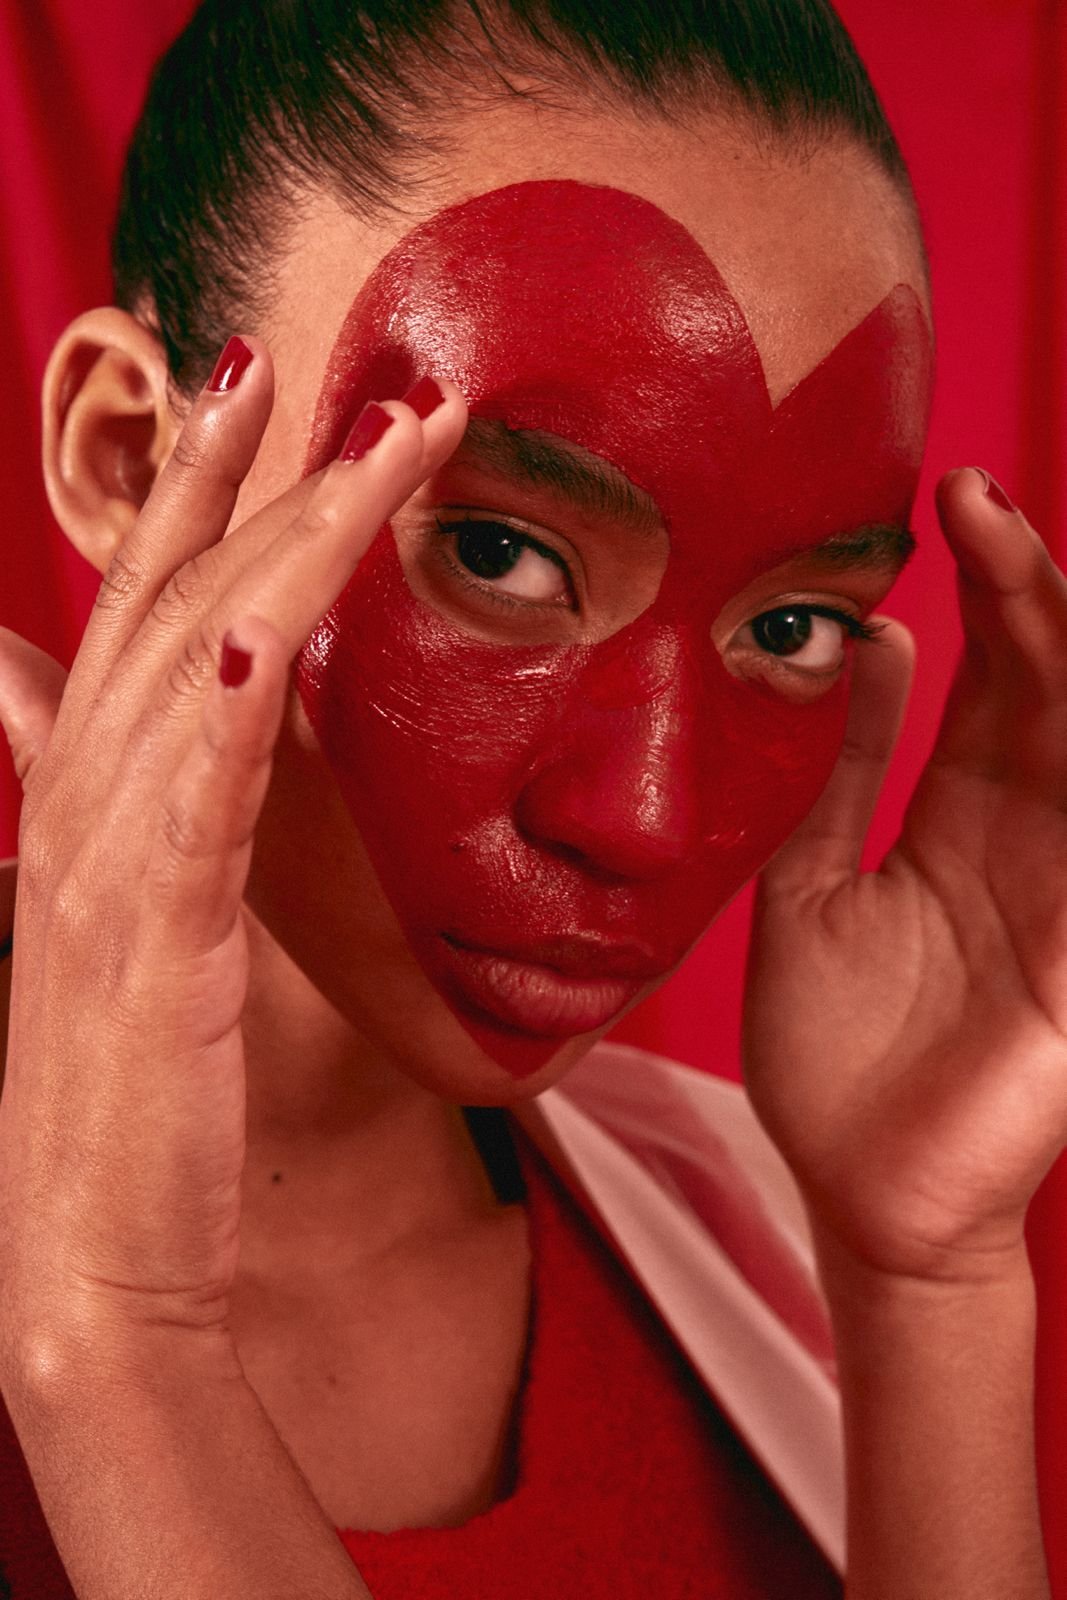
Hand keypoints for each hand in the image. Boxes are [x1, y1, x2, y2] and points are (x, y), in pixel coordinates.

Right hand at [0, 343, 466, 1368]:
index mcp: (88, 788)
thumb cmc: (115, 1077)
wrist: (94, 1247)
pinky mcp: (151, 940)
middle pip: (174, 600)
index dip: (186, 481)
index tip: (247, 376)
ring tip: (368, 445)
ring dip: (285, 546)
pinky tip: (276, 631)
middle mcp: (85, 799)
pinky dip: (230, 712)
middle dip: (251, 473)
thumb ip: (86, 786)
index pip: (142, 601)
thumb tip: (23, 682)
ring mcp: (110, 863)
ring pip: (200, 665)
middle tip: (330, 363)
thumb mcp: (102, 911)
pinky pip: (194, 805)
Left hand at [743, 468, 1066, 1285]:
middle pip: (1055, 685)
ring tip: (1025, 565)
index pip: (998, 673)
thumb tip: (872, 644)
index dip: (989, 583)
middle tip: (978, 498)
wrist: (857, 1194)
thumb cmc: (832, 1051)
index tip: (949, 496)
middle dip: (1030, 588)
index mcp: (962, 815)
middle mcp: (1034, 836)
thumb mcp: (810, 883)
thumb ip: (843, 771)